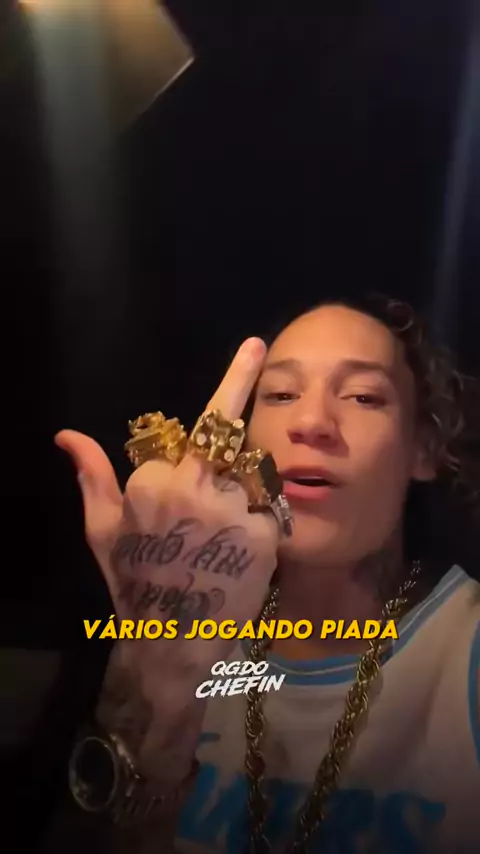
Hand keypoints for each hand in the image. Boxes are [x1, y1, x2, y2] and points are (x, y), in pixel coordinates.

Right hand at [56, 338, 279, 681]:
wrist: (177, 647)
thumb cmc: (136, 587)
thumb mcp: (102, 531)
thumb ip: (92, 475)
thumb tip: (66, 434)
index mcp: (150, 483)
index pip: (179, 447)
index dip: (178, 476)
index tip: (174, 510)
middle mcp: (193, 487)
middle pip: (219, 451)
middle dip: (219, 470)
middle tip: (213, 516)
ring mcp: (232, 508)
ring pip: (244, 480)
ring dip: (236, 501)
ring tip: (218, 546)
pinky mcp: (265, 531)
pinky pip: (266, 509)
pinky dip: (256, 528)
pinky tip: (239, 559)